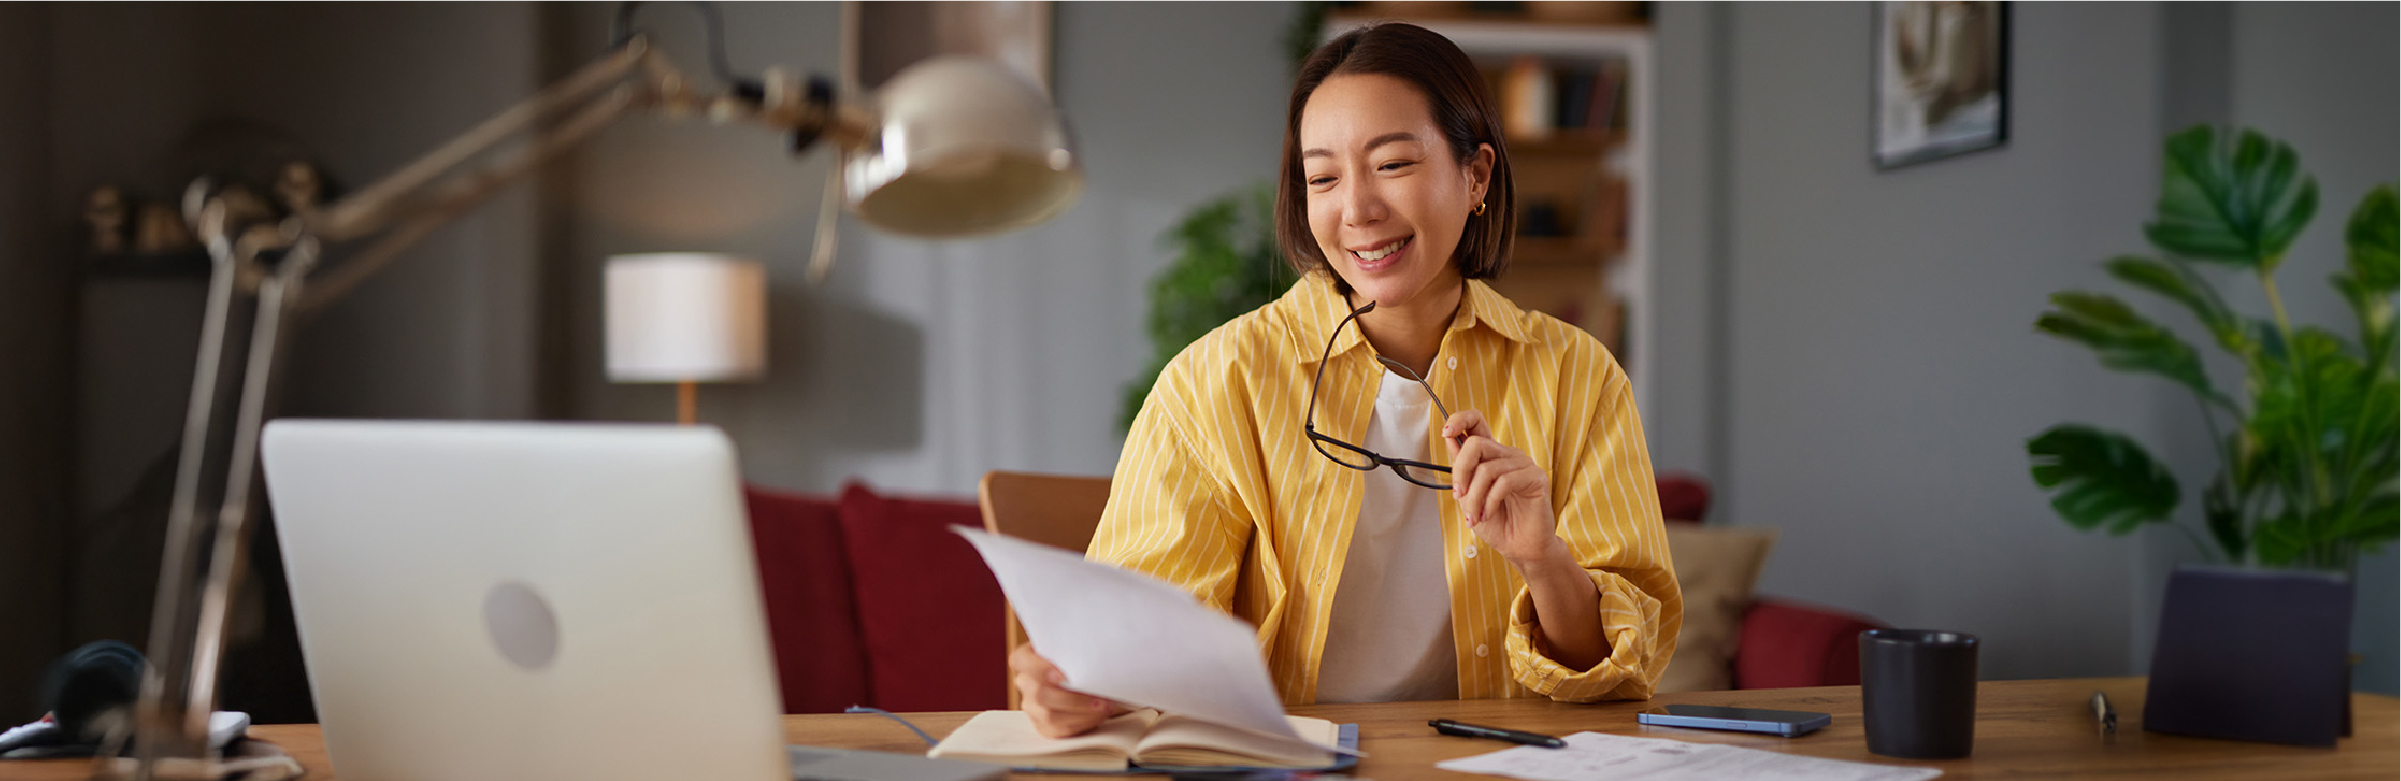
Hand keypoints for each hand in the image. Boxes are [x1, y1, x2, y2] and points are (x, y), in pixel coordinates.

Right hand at [1009, 643, 1126, 737]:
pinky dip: (1082, 723)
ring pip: (1049, 715)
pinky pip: (1059, 730)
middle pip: (1039, 693)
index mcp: (1025, 658)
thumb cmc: (1079, 655)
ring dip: (1082, 712)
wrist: (1088, 674)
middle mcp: (1025, 683)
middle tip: (1098, 695)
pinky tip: (1098, 714)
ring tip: (1105, 705)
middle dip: (1072, 698)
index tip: (1063, 675)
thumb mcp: (1073, 644)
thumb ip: (1074, 647)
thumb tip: (1092, 652)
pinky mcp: (1044, 726)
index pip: (1020, 661)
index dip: (1039, 669)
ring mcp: (1032, 707)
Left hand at [1443, 409, 1562, 565]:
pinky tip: (1488, 514)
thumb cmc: (1496, 523)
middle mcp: (1507, 455)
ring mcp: (1523, 464)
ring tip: (1475, 516)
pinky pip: (1504, 482)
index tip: (1445, 433)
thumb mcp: (1468, 496)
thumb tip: (1450, 439)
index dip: (1460, 420)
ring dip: (1475, 498)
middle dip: (1460, 472)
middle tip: (1458, 495)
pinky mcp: (1535, 477)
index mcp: (1490, 455)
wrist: (1518, 547)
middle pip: (1476, 444)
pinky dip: (1490, 501)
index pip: (1477, 422)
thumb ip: (1462, 469)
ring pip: (1487, 469)